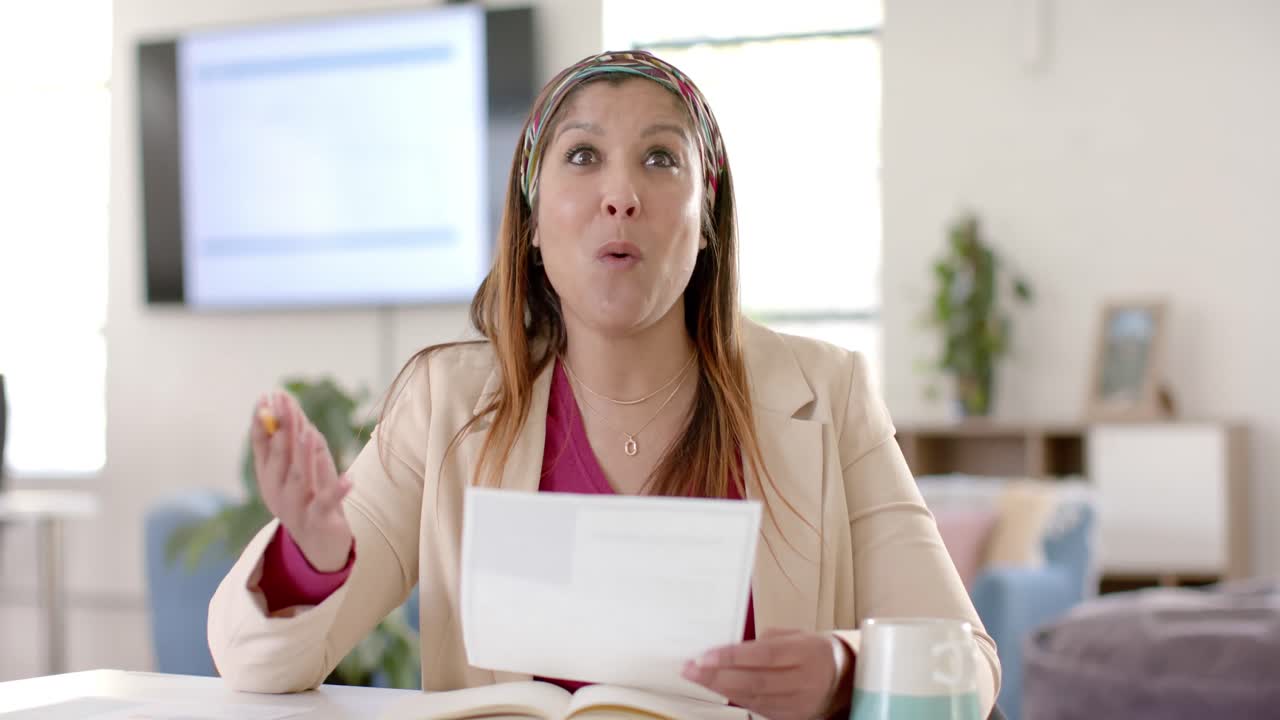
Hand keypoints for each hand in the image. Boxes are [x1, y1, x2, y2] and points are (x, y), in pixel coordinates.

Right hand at [251, 391, 353, 571]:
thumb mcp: (301, 470)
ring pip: (299, 478)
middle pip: (279, 458)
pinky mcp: (319, 520)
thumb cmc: (310, 499)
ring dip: (304, 455)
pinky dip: (338, 491)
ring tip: (308, 432)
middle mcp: (277, 492)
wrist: (319, 546)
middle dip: (282, 430)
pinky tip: (349, 479)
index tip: (265, 396)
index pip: (262, 446)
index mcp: (269, 478)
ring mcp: (297, 507)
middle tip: (284, 404)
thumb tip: (292, 411)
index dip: (261, 422)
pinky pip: (328, 504)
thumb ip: (296, 444)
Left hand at [681, 629, 852, 719]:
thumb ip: (764, 641)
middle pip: (755, 680)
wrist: (842, 680)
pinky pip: (759, 709)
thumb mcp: (795, 635)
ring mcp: (799, 703)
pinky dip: (736, 699)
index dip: (731, 657)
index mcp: (807, 653)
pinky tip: (719, 689)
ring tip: (698, 678)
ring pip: (754, 698)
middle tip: (690, 669)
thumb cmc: (813, 651)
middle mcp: (804, 681)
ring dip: (721, 689)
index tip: (704, 656)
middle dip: (718, 676)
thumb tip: (731, 649)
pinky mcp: (792, 718)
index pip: (764, 655)